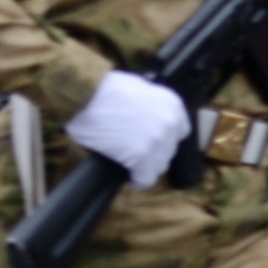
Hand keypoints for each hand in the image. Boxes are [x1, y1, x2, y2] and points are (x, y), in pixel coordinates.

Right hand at [64, 70, 192, 187]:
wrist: (87, 96)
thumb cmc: (105, 89)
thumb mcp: (139, 87)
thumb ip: (151, 104)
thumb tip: (148, 115)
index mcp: (172, 104)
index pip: (180, 131)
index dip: (166, 139)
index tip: (153, 142)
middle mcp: (170, 124)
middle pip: (169, 150)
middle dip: (155, 153)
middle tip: (137, 152)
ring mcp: (158, 142)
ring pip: (159, 166)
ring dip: (147, 166)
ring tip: (132, 165)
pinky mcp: (142, 158)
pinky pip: (145, 179)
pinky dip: (137, 181)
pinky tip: (129, 178)